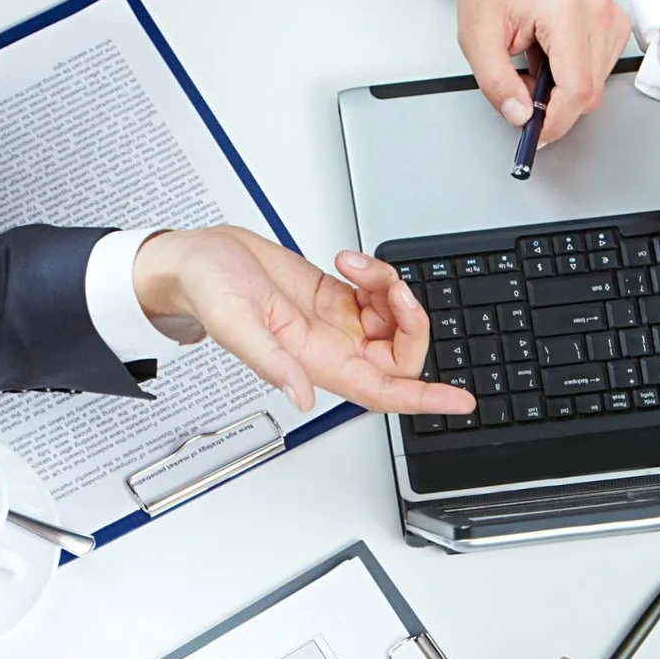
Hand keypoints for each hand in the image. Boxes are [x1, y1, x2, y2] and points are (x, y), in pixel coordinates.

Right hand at [134, 227, 473, 416]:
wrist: (199, 257)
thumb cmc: (208, 291)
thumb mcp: (236, 324)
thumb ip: (271, 362)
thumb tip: (303, 396)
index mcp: (314, 364)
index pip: (383, 393)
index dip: (424, 399)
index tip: (460, 401)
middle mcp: (331, 349)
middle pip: (401, 353)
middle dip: (411, 321)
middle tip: (391, 289)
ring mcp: (335, 323)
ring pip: (394, 320)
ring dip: (392, 291)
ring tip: (358, 267)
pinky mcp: (334, 297)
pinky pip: (378, 294)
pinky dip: (377, 275)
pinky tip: (350, 262)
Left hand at [455, 0, 629, 145]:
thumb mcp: (477, 38)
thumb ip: (497, 84)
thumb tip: (521, 117)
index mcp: (568, 12)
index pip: (576, 90)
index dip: (555, 121)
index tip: (534, 133)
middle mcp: (599, 13)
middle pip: (588, 93)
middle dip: (553, 104)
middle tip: (520, 85)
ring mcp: (611, 17)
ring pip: (595, 87)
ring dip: (562, 89)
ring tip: (534, 62)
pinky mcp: (615, 24)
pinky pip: (599, 71)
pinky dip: (573, 75)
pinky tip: (552, 56)